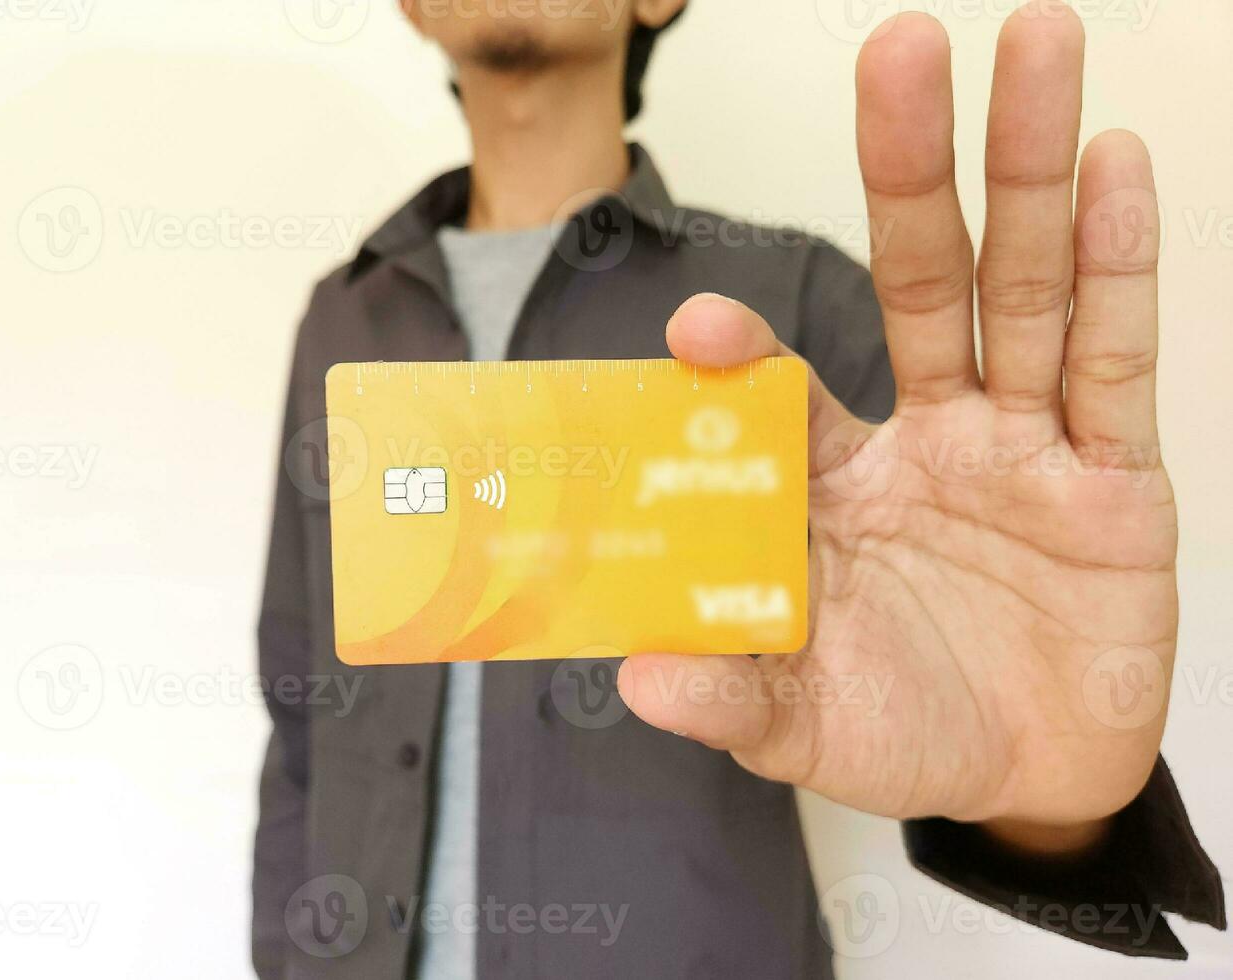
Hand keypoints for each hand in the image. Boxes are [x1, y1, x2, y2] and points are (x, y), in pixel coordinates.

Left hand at [618, 4, 1173, 846]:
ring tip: (1033, 44)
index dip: (748, 347)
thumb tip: (637, 679)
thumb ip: (731, 696)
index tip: (702, 326)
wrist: (1030, 781)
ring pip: (1025, 290)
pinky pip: (1113, 361)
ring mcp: (1022, 444)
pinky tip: (1114, 170)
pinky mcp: (1112, 475)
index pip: (786, 391)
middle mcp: (928, 437)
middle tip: (899, 50)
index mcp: (833, 486)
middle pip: (920, 282)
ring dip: (1029, 173)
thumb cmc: (907, 731)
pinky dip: (1119, 268)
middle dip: (912, 168)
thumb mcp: (805, 724)